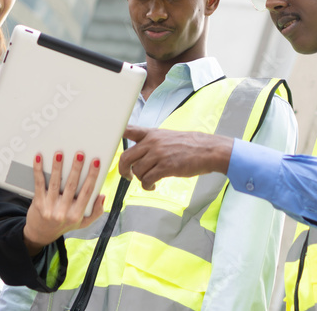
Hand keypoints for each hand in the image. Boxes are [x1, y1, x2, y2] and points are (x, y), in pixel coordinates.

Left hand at [21, 152, 104, 254]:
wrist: (40, 234)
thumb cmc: (64, 224)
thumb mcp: (83, 222)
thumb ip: (96, 211)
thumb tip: (102, 196)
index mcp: (77, 214)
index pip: (87, 191)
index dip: (92, 176)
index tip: (96, 162)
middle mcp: (63, 211)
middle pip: (72, 185)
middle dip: (76, 168)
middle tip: (79, 154)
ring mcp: (50, 207)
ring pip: (55, 183)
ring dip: (57, 167)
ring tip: (59, 154)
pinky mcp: (38, 203)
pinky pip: (39, 184)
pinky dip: (38, 170)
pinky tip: (38, 159)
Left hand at [118, 126, 232, 190]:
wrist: (209, 150)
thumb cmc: (191, 145)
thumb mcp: (169, 137)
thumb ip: (153, 143)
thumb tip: (140, 154)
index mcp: (152, 133)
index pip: (129, 129)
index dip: (115, 134)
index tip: (107, 139)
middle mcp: (152, 142)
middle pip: (126, 157)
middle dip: (124, 170)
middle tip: (127, 176)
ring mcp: (158, 154)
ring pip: (137, 171)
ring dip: (140, 180)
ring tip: (150, 181)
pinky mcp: (165, 167)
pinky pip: (146, 180)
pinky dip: (147, 186)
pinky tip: (154, 186)